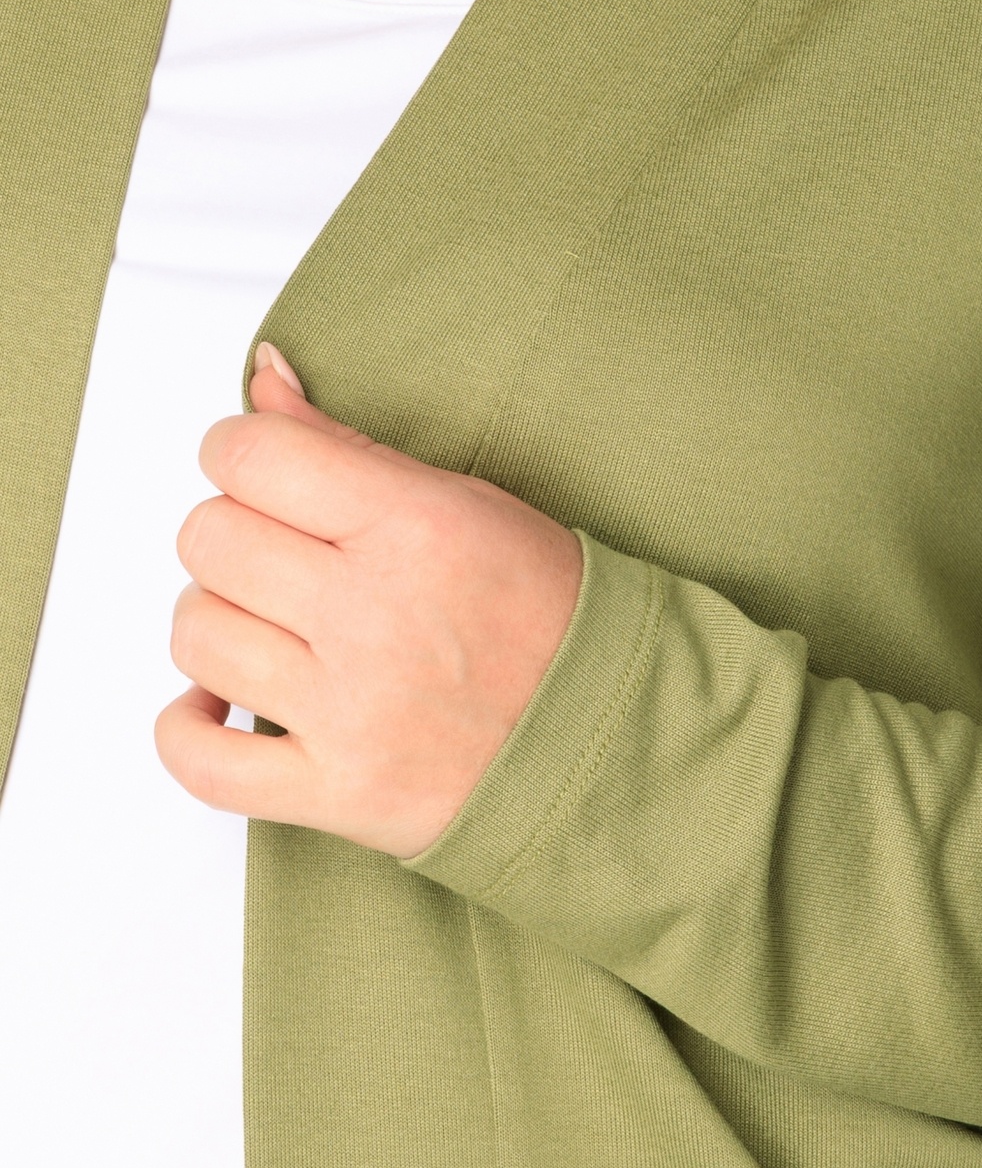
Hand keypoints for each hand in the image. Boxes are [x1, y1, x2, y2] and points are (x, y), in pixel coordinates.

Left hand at [156, 343, 583, 857]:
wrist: (608, 732)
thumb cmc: (545, 611)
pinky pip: (201, 762)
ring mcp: (352, 711)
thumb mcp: (461, 499)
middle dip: (228, 532)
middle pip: (210, 540)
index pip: (251, 456)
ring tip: (263, 624)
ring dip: (214, 620)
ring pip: (196, 635)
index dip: (235, 452)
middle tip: (272, 551)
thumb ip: (344, 443)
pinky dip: (187, 729)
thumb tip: (264, 376)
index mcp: (412, 526)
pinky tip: (217, 702)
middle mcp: (374, 615)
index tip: (256, 471)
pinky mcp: (336, 791)